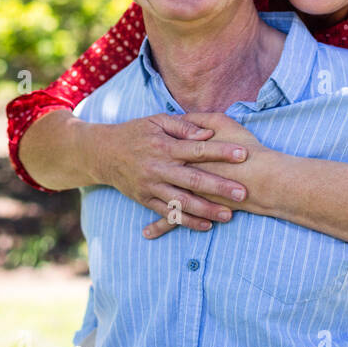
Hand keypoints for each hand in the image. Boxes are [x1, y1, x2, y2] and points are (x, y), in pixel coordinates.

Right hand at [141, 112, 268, 239]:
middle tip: (243, 192)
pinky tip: (206, 225)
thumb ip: (183, 127)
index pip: (197, 149)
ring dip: (206, 210)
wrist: (103, 153)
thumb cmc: (136, 133)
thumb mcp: (157, 120)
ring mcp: (151, 186)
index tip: (244, 154)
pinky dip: (187, 221)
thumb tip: (207, 134)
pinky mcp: (145, 200)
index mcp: (164, 146)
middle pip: (193, 179)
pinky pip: (168, 214)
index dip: (221, 152)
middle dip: (220, 187)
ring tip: (229, 215)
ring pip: (182, 202)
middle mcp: (158, 168)